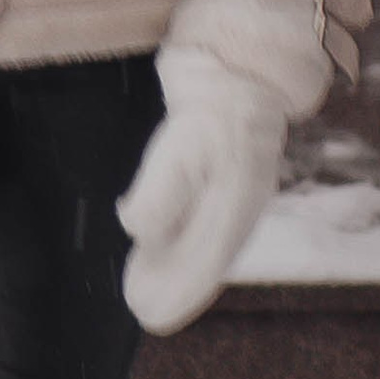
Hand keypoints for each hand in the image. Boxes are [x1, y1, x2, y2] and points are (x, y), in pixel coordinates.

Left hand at [117, 46, 285, 334]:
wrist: (240, 63)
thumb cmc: (212, 103)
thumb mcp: (182, 143)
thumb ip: (162, 191)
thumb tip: (136, 230)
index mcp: (237, 201)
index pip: (207, 260)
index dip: (180, 292)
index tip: (152, 314)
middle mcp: (242, 203)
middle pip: (209, 258)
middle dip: (177, 289)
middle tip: (144, 315)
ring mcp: (238, 191)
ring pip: (208, 243)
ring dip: (179, 270)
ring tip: (145, 292)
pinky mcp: (228, 178)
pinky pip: (207, 223)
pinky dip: (184, 244)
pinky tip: (159, 251)